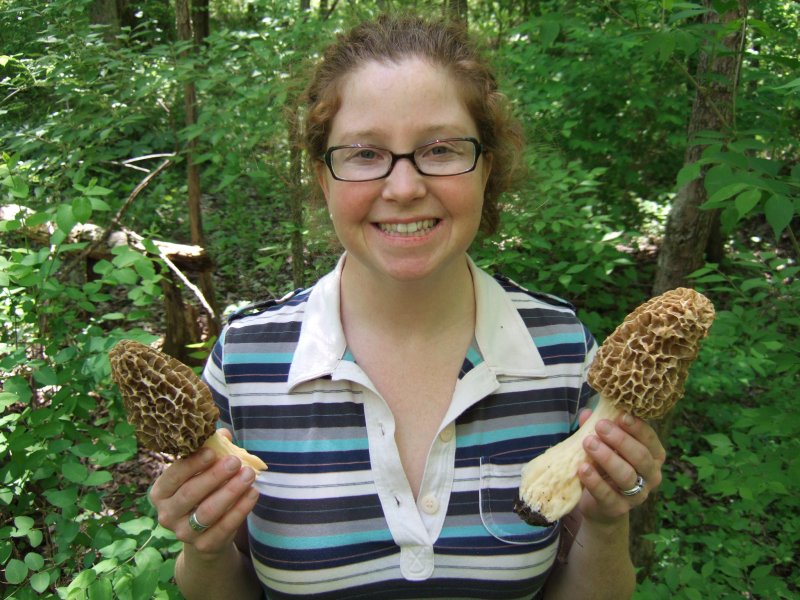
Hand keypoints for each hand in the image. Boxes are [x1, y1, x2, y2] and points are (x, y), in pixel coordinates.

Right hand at [149, 429, 260, 554]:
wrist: (204, 533)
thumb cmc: (202, 491)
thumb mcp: (201, 472)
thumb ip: (210, 451)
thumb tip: (223, 434)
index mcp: (161, 493)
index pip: (173, 477)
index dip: (192, 464)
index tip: (212, 451)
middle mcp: (167, 514)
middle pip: (190, 494)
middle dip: (215, 476)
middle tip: (235, 461)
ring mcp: (184, 533)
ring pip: (207, 512)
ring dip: (230, 491)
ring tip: (248, 475)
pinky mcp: (204, 546)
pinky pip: (224, 527)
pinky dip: (241, 509)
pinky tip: (253, 493)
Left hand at [575, 409, 665, 523]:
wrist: (600, 504)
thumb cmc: (606, 466)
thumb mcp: (604, 445)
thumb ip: (597, 429)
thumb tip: (586, 413)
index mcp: (653, 456)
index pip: (650, 439)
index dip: (637, 427)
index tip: (621, 415)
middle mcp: (651, 476)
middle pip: (640, 456)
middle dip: (620, 440)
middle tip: (600, 426)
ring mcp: (637, 495)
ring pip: (626, 475)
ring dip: (607, 457)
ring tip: (589, 443)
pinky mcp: (618, 508)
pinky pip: (607, 495)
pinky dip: (594, 481)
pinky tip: (583, 468)